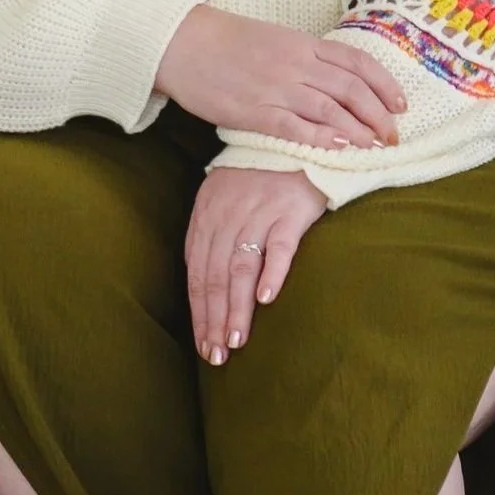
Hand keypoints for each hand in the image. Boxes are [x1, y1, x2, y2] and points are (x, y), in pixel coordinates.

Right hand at [156, 5, 403, 150]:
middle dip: (378, 114)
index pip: (356, 62)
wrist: (182, 42)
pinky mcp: (254, 111)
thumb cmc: (226, 41)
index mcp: (302, 43)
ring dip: (358, 130)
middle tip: (394, 135)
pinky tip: (339, 147)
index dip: (385, 84)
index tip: (402, 104)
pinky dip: (321, 136)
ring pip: (330, 108)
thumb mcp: (274, 39)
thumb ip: (305, 57)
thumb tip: (335, 80)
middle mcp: (295, 63)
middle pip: (350, 88)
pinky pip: (295, 126)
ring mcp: (275, 87)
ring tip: (375, 146)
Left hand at [186, 167, 325, 362]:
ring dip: (236, 308)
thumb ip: (213, 237)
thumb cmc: (259, 175)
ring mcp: (259, 212)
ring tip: (236, 341)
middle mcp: (228, 215)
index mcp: (207, 214)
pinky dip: (271, 273)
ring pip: (241, 268)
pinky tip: (266, 300)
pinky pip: (279, 246)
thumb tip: (205, 286)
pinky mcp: (290, 210)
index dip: (199, 311)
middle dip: (214, 319)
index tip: (203, 343)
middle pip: (216, 275)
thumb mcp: (224, 198)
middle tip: (216, 355)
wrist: (296, 139)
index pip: (197, 271)